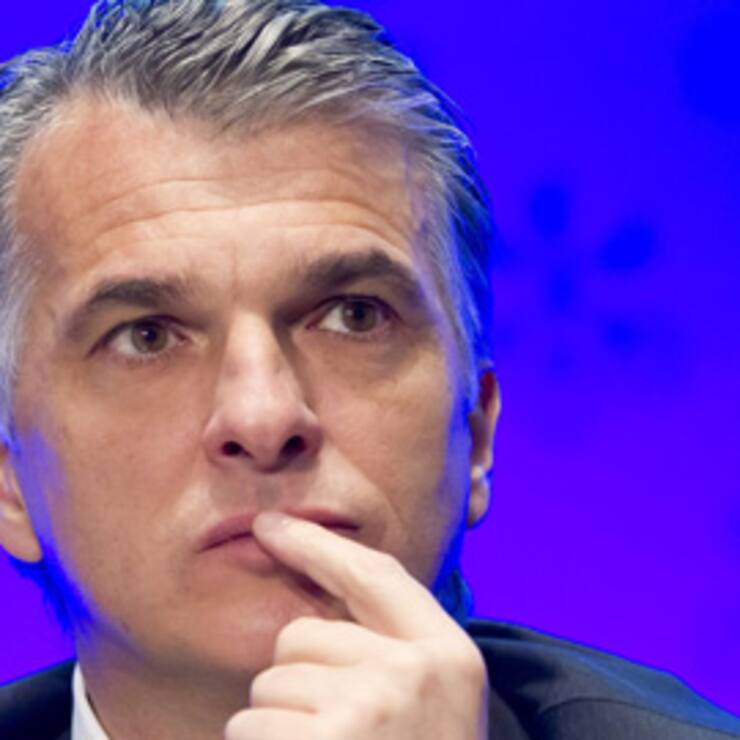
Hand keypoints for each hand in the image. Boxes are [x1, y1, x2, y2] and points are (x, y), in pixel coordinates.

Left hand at [224, 511, 488, 739]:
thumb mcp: (429, 706)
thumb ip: (387, 648)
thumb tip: (310, 596)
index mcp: (449, 655)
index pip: (375, 574)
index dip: (319, 545)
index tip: (272, 525)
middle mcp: (413, 673)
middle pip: (302, 635)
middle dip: (298, 681)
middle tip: (338, 737)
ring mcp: (367, 712)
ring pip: (268, 686)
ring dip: (278, 725)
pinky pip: (248, 728)